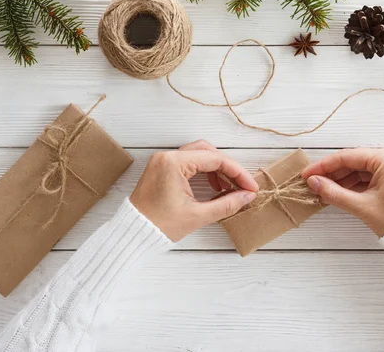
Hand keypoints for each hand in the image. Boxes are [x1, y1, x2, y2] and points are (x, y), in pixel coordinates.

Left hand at [130, 140, 257, 241]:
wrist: (133, 233)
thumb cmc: (160, 225)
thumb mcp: (198, 216)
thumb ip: (227, 204)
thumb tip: (247, 196)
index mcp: (174, 163)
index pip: (215, 159)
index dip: (238, 172)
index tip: (251, 187)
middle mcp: (168, 156)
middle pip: (208, 151)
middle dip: (228, 168)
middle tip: (242, 186)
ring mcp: (163, 161)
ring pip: (199, 155)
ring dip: (217, 169)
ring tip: (229, 188)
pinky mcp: (162, 168)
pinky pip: (189, 162)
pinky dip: (204, 172)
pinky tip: (214, 187)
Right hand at [301, 148, 383, 236]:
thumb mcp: (361, 206)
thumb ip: (334, 192)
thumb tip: (314, 182)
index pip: (348, 157)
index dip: (324, 166)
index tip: (307, 173)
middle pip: (355, 161)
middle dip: (333, 173)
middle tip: (313, 183)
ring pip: (363, 169)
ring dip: (343, 179)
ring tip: (324, 190)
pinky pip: (372, 175)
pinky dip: (356, 183)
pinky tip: (340, 191)